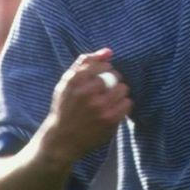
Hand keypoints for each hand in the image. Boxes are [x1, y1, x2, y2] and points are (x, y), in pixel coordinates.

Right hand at [41, 48, 131, 165]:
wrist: (62, 138)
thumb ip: (85, 63)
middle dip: (113, 81)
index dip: (105, 70)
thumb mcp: (67, 83)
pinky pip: (127, 103)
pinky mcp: (110, 119)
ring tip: (109, 100)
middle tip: (105, 91)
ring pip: (123, 88)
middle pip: (115, 76)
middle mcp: (86, 92)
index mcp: (74, 81)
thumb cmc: (65, 107)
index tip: (100, 78)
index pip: (102, 65)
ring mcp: (99, 106)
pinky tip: (113, 110)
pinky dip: (123, 105)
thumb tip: (109, 51)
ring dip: (119, 93)